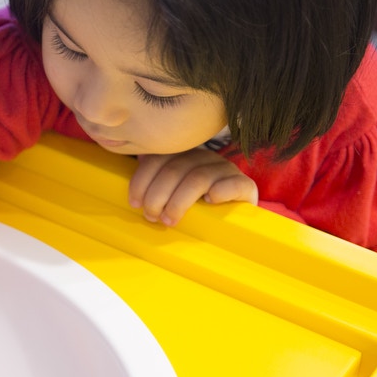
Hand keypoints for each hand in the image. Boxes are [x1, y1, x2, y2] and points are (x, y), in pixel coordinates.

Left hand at [129, 149, 257, 225]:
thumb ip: (154, 186)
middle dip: (156, 196)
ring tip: (169, 220)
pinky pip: (233, 184)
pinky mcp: (244, 185)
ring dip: (178, 202)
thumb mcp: (173, 194)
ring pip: (197, 179)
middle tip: (152, 216)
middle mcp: (203, 157)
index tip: (135, 203)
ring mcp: (225, 169)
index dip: (142, 180)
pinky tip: (209, 202)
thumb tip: (132, 187)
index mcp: (182, 156)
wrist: (237, 217)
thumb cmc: (197, 207)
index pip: (158, 159)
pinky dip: (219, 193)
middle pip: (174, 170)